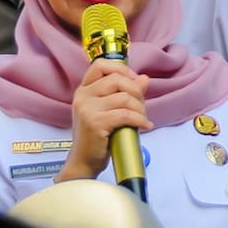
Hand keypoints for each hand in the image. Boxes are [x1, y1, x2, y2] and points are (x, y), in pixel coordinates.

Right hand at [57, 59, 151, 182]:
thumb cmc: (97, 138)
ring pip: (124, 98)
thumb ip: (125, 93)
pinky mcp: (95, 123)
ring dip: (140, 109)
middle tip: (141, 107)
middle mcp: (82, 96)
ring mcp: (87, 109)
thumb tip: (144, 78)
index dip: (122, 70)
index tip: (134, 82)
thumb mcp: (109, 111)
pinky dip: (140, 120)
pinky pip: (126, 115)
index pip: (101, 65)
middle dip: (136, 92)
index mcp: (84, 90)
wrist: (84, 162)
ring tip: (142, 119)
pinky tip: (144, 126)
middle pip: (117, 79)